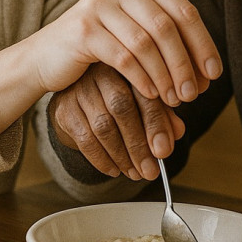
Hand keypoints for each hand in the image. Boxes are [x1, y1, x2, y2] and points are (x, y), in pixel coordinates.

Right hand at [35, 0, 220, 104]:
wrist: (48, 56)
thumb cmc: (102, 48)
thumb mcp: (139, 36)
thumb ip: (171, 44)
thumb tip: (209, 72)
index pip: (184, 11)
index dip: (203, 44)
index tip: (213, 75)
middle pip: (167, 26)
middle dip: (184, 64)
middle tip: (193, 94)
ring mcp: (99, 3)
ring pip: (146, 43)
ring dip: (165, 76)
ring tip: (175, 100)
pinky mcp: (83, 28)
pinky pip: (124, 57)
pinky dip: (143, 79)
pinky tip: (152, 96)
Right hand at [49, 63, 186, 179]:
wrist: (77, 100)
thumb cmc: (117, 101)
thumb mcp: (143, 102)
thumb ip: (162, 115)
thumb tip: (178, 133)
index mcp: (127, 68)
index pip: (144, 94)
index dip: (157, 123)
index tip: (164, 151)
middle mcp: (101, 73)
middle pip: (122, 108)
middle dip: (139, 145)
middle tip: (151, 171)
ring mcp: (80, 90)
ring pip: (103, 126)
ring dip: (122, 155)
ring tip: (136, 173)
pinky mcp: (64, 109)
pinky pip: (84, 138)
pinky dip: (102, 159)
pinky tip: (115, 170)